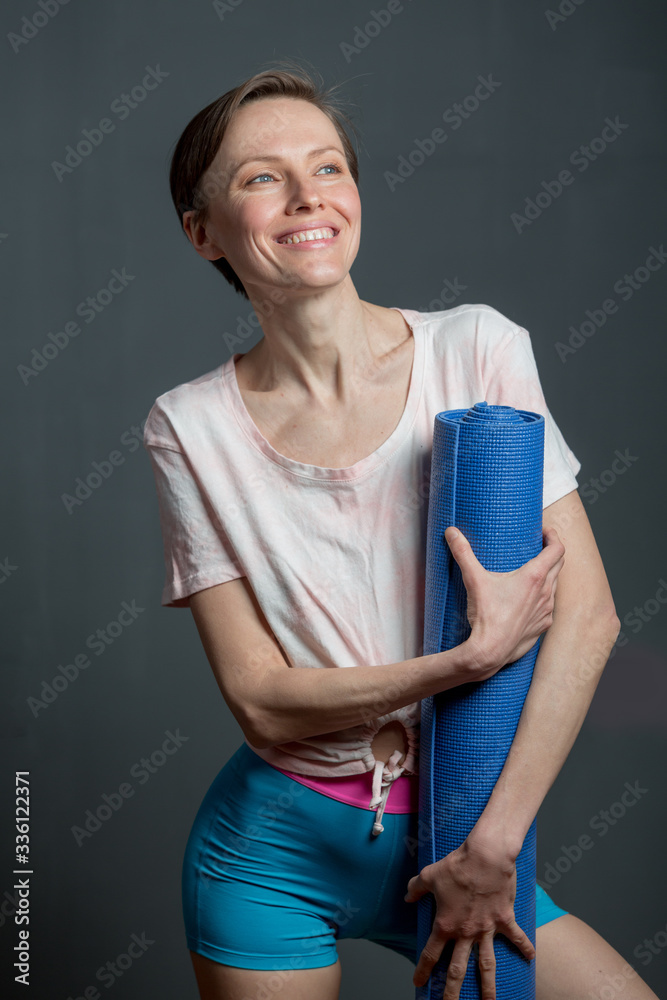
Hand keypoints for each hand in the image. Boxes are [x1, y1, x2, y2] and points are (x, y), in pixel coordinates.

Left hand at [404, 836, 535, 998]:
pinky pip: (516, 937)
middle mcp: (466, 932)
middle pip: (458, 970)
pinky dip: (525, 948)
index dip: (423, 970)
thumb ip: (416, 888)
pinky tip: (531, 959)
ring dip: (488, 987)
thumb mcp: (429, 875)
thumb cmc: (457, 865)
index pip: (431, 954)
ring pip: (487, 965)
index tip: (418, 983)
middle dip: (453, 992)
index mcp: (446, 924)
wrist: (485, 857)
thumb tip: (407, 896)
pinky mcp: (504, 919)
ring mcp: (487, 928)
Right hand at [444, 524, 564, 677]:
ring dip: (549, 575)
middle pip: (559, 564)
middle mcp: (546, 592)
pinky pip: (548, 606)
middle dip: (551, 552)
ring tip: (533, 572)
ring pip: (555, 586)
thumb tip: (452, 532)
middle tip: (540, 546)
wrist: (491, 651)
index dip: (554, 536)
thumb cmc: (486, 616)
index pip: (557, 549)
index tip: (545, 532)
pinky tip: (530, 600)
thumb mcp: (474, 580)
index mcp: (534, 577)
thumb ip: (463, 553)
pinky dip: (543, 598)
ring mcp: (547, 610)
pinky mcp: (542, 625)